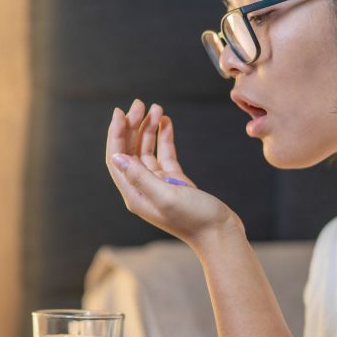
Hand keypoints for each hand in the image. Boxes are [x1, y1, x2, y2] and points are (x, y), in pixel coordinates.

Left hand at [105, 99, 241, 246]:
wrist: (220, 233)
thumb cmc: (195, 219)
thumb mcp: (166, 196)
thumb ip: (140, 177)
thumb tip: (117, 157)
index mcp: (135, 194)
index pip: (117, 159)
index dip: (116, 134)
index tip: (121, 112)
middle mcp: (143, 188)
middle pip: (130, 151)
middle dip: (132, 126)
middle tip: (140, 103)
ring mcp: (159, 184)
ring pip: (147, 150)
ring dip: (148, 128)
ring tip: (155, 108)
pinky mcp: (175, 182)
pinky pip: (164, 155)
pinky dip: (164, 138)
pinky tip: (166, 121)